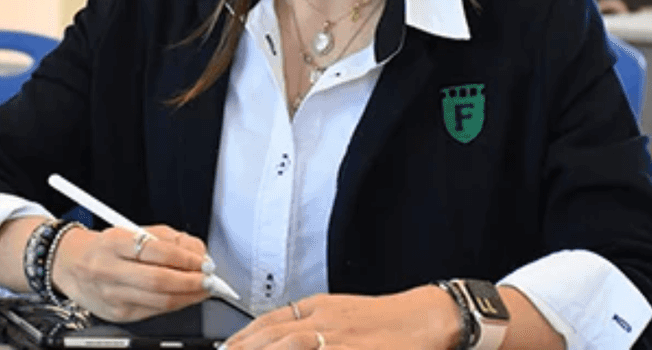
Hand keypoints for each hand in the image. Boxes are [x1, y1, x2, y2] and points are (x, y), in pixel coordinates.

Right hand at [50, 224, 211, 321]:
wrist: (71, 265)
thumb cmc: (106, 246)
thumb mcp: (133, 230)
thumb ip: (168, 240)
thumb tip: (199, 253)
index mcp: (115, 243)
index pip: (156, 251)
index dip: (185, 258)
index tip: (203, 260)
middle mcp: (110, 270)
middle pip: (160, 281)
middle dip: (192, 282)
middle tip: (210, 279)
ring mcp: (113, 296)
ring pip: (160, 301)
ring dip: (189, 296)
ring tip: (203, 289)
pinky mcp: (118, 314)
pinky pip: (154, 312)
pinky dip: (175, 304)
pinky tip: (185, 297)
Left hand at [224, 286, 460, 349]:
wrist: (424, 317)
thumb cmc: (383, 319)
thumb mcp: (341, 313)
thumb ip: (311, 322)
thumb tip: (280, 335)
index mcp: (319, 306)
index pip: (271, 320)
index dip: (245, 336)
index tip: (228, 347)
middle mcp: (325, 319)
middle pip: (275, 332)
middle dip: (246, 347)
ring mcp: (340, 336)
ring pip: (294, 343)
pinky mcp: (357, 349)